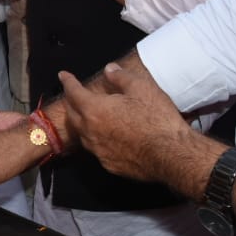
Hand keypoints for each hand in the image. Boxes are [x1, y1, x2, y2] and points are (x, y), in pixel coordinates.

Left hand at [59, 63, 191, 182]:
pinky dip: (97, 139)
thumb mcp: (142, 88)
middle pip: (72, 115)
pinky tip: (106, 136)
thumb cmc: (157, 119)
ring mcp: (99, 151)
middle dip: (71, 102)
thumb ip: (121, 77)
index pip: (73, 92)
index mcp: (94, 110)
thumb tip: (109, 69)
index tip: (63, 75)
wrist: (172, 154)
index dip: (68, 81)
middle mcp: (90, 132)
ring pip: (83, 134)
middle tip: (73, 95)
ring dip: (82, 122)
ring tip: (87, 115)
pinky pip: (97, 149)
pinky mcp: (110, 165)